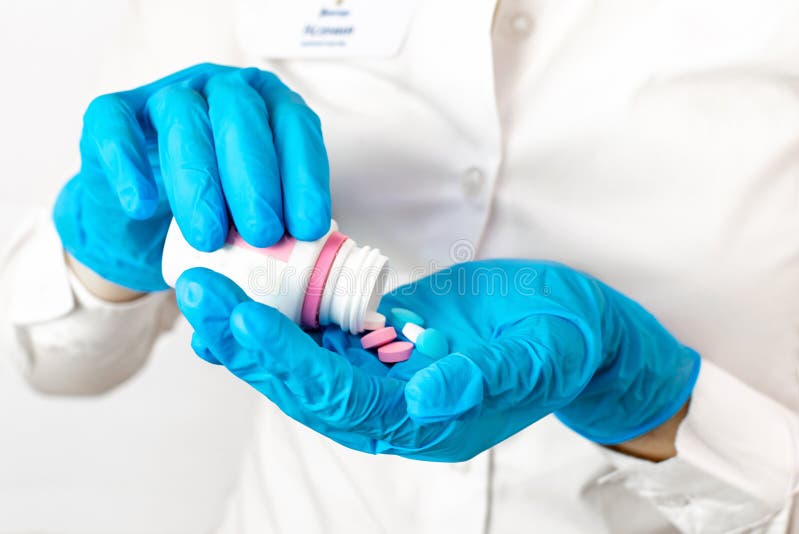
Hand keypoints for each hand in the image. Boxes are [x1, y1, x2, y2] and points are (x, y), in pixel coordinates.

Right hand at [54, 63, 329, 291]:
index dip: (304, 177)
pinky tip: (144, 204)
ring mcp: (164, 95)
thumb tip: (312, 249)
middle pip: (240, 114)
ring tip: (210, 238)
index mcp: (268, 105)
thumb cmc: (216, 218)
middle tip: (262, 234)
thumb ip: (283, 220)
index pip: (294, 126)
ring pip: (181, 117)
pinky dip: (129, 165)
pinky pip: (115, 126)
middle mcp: (220, 89)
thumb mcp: (258, 218)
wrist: (146, 231)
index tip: (306, 228)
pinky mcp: (113, 113)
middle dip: (255, 178)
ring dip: (199, 181)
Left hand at [175, 260, 699, 460]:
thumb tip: (422, 396)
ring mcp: (384, 371)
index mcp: (423, 422)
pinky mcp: (384, 338)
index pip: (340, 397)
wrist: (574, 327)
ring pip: (305, 359)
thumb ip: (481, 380)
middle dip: (249, 344)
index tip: (242, 319)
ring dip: (253, 328)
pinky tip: (249, 287)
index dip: (290, 361)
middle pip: (304, 383)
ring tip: (203, 292)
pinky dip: (285, 312)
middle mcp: (392, 405)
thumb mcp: (536, 358)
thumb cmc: (561, 345)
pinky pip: (324, 330)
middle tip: (199, 297)